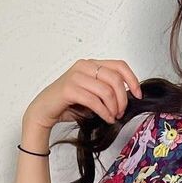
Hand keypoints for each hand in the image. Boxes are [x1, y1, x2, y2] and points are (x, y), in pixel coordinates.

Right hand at [23, 58, 143, 135]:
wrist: (43, 110)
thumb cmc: (67, 103)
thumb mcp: (91, 94)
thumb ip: (106, 90)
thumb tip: (125, 97)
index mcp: (91, 64)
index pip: (119, 65)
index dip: (132, 80)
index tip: (137, 94)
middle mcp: (84, 66)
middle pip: (115, 79)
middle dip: (122, 99)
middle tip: (121, 112)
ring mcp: (76, 76)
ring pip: (106, 91)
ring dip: (113, 107)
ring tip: (113, 116)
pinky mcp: (69, 89)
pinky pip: (94, 101)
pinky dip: (104, 112)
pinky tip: (106, 118)